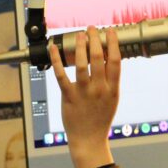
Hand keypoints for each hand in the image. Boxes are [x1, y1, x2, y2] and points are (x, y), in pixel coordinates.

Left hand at [49, 27, 120, 167]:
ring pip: (81, 64)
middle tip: (92, 29)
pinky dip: (56, 60)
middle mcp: (99, 89)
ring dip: (80, 47)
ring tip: (80, 35)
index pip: (115, 61)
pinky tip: (53, 49)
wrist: (89, 139)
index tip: (110, 31)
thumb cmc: (100, 118)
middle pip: (98, 58)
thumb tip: (109, 58)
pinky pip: (61, 75)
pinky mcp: (69, 97)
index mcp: (112, 89)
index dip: (113, 43)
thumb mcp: (113, 99)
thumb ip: (111, 80)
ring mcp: (83, 93)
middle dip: (95, 40)